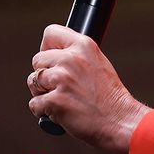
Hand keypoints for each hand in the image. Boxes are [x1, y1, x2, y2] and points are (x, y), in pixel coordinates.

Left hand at [27, 25, 148, 153]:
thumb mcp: (97, 62)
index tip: (51, 60)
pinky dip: (43, 111)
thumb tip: (51, 55)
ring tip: (61, 100)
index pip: (50, 33)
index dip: (47, 48)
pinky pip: (34, 104)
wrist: (121, 121)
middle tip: (59, 87)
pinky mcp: (55, 101)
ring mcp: (62, 80)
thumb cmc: (109, 97)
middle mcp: (71, 59)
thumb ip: (76, 55)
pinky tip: (59, 113)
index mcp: (83, 45)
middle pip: (37, 60)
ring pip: (32, 81)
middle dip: (44, 75)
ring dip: (42, 93)